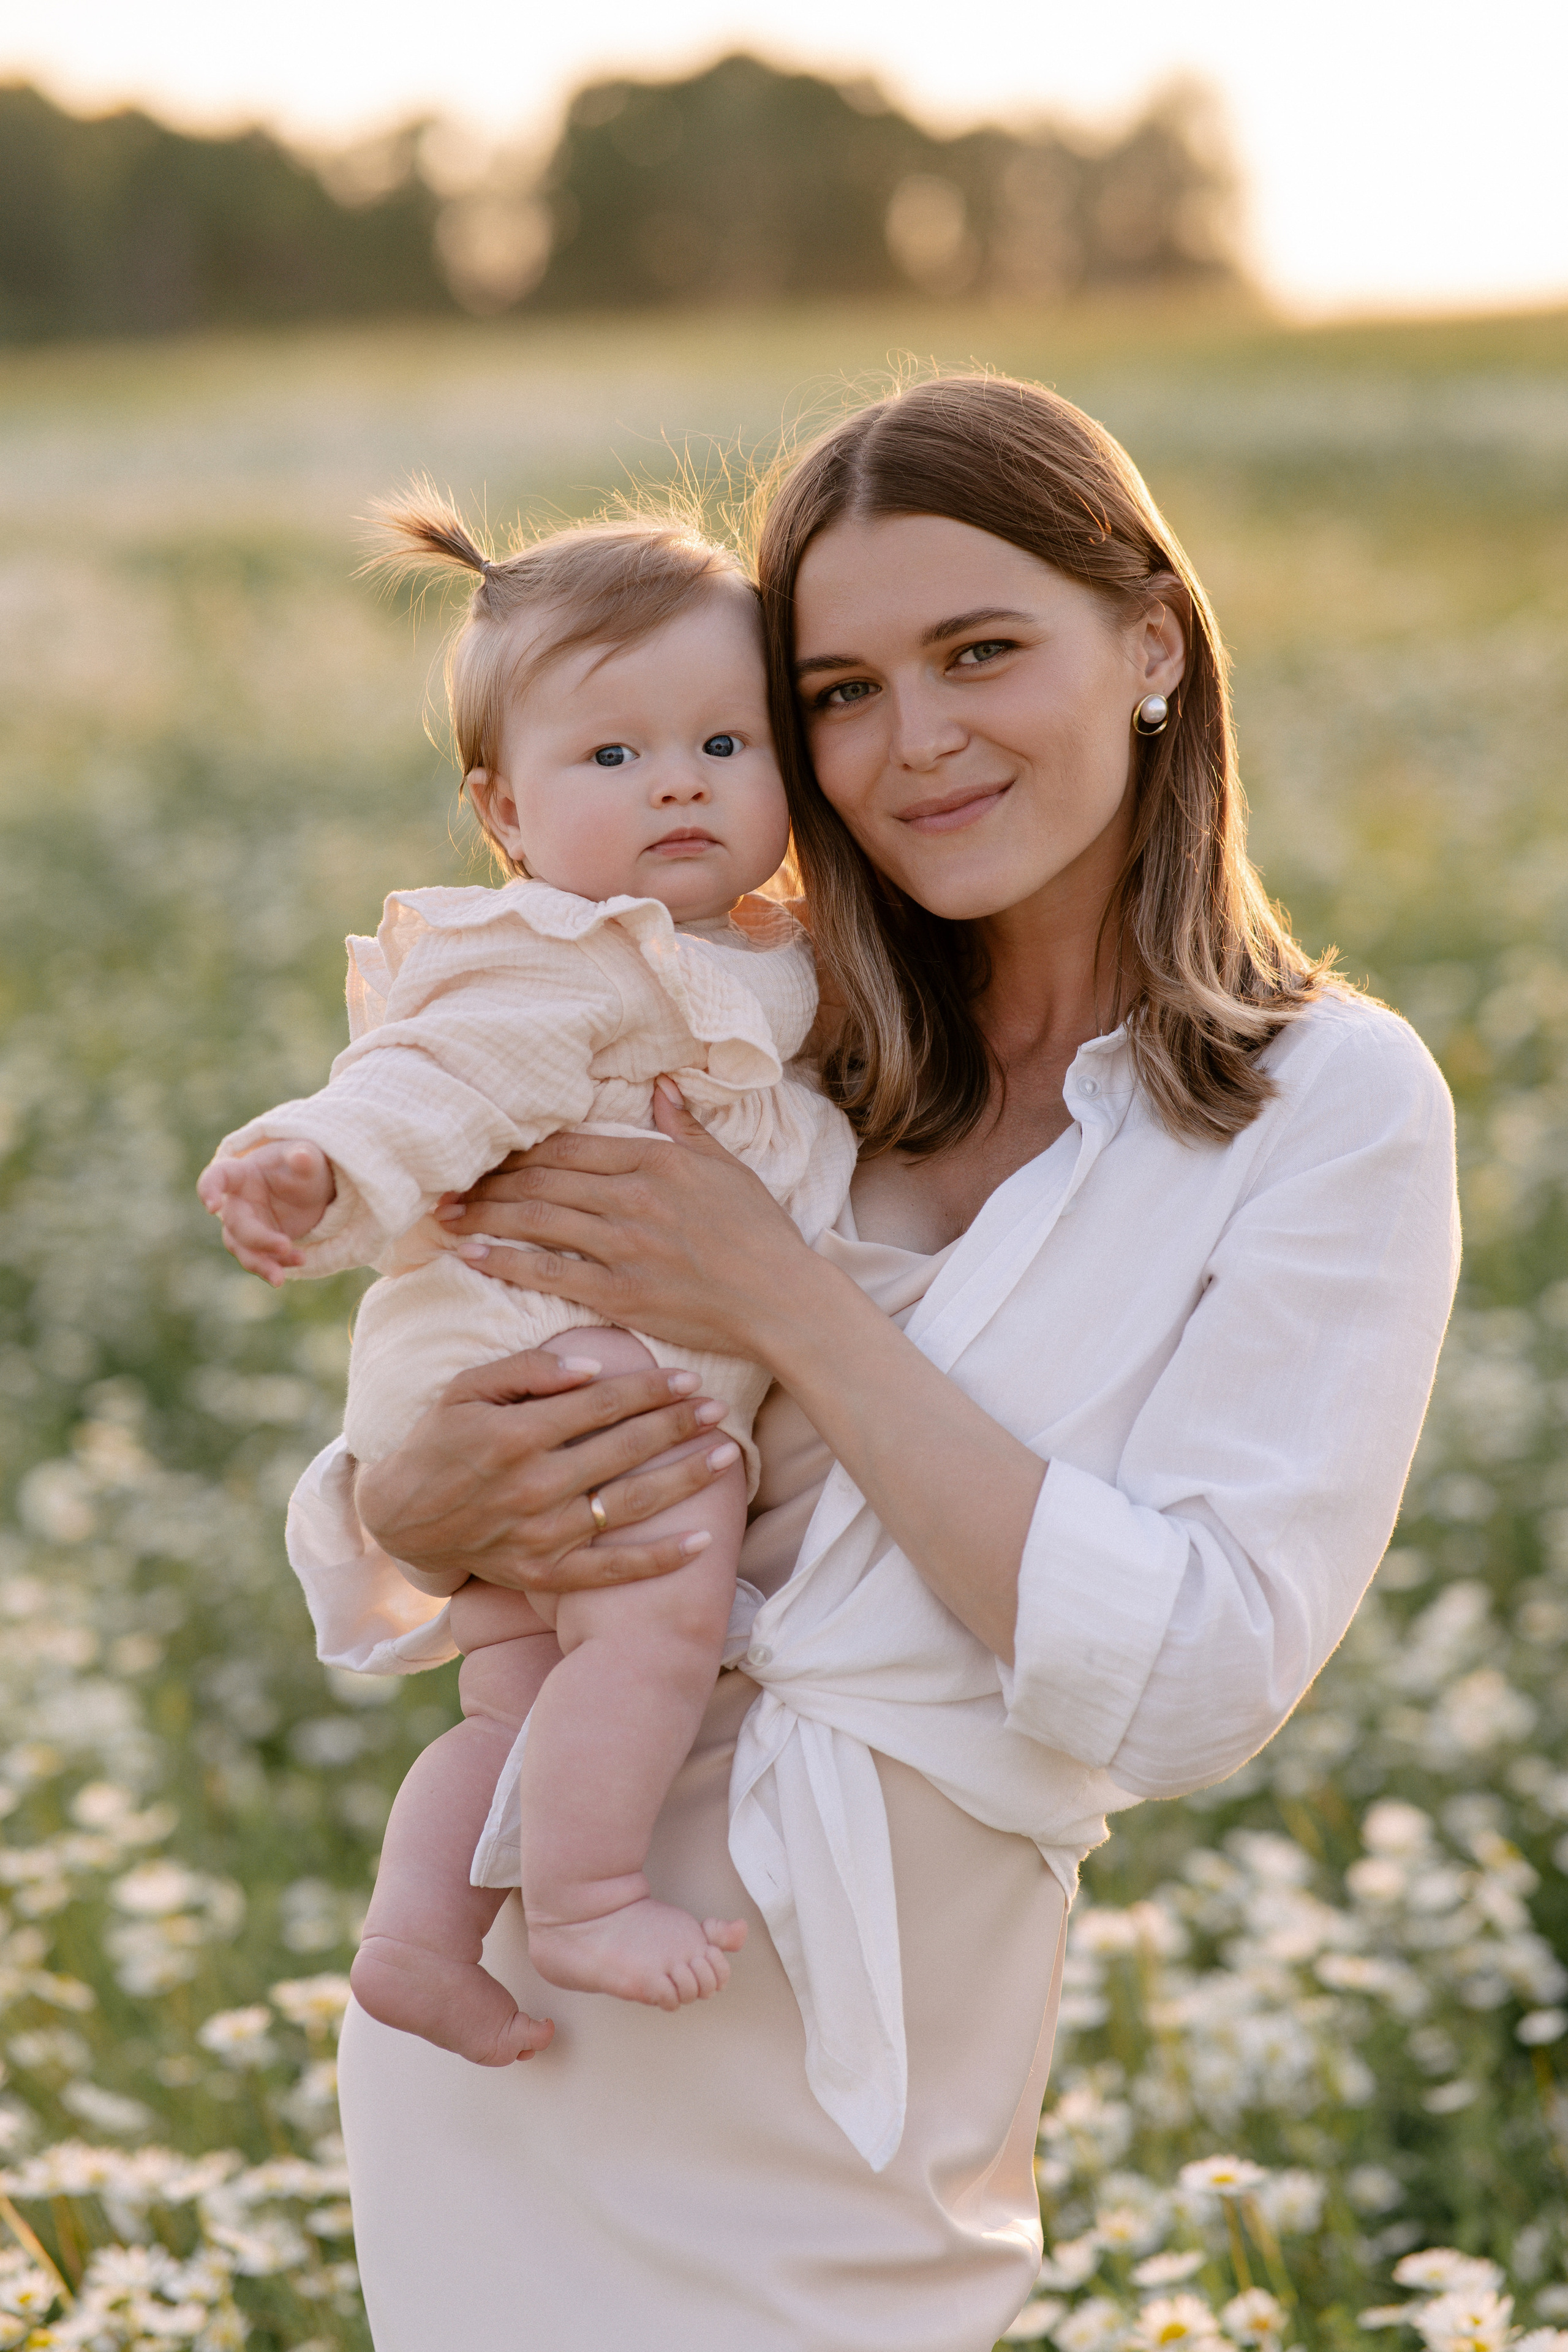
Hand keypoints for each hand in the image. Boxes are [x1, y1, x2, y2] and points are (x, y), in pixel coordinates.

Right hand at [197, 1142, 335, 1284]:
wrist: (311, 1189)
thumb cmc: (302, 1166)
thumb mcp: (309, 1159)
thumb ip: (304, 1158)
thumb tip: (301, 1156)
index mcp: (241, 1174)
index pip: (217, 1177)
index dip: (209, 1190)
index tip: (211, 1206)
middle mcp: (237, 1203)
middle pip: (236, 1225)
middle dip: (258, 1239)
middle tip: (284, 1245)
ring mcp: (247, 1226)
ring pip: (243, 1250)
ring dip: (261, 1264)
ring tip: (280, 1278)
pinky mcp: (259, 1245)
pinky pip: (262, 1259)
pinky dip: (278, 1264)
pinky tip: (300, 1260)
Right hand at [353, 1345, 739, 1597]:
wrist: (401, 1519)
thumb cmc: (438, 1442)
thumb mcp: (466, 1389)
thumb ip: (527, 1370)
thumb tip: (592, 1367)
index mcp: (514, 1434)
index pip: (600, 1404)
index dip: (649, 1390)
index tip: (689, 1380)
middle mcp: (532, 1485)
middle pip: (623, 1450)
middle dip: (677, 1426)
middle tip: (718, 1410)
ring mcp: (540, 1534)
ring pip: (628, 1506)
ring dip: (683, 1481)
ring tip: (726, 1458)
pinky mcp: (542, 1572)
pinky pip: (611, 1570)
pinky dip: (658, 1560)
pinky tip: (701, 1542)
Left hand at [431, 1082, 810, 1364]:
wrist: (781, 1299)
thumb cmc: (760, 1235)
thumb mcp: (727, 1169)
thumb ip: (686, 1128)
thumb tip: (661, 1087)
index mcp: (656, 1161)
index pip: (570, 1146)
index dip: (522, 1149)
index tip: (489, 1153)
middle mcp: (634, 1197)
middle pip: (543, 1179)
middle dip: (491, 1180)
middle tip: (450, 1183)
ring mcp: (624, 1245)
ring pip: (537, 1219)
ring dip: (485, 1214)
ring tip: (446, 1214)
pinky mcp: (620, 1292)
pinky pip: (547, 1271)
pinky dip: (504, 1260)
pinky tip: (471, 1252)